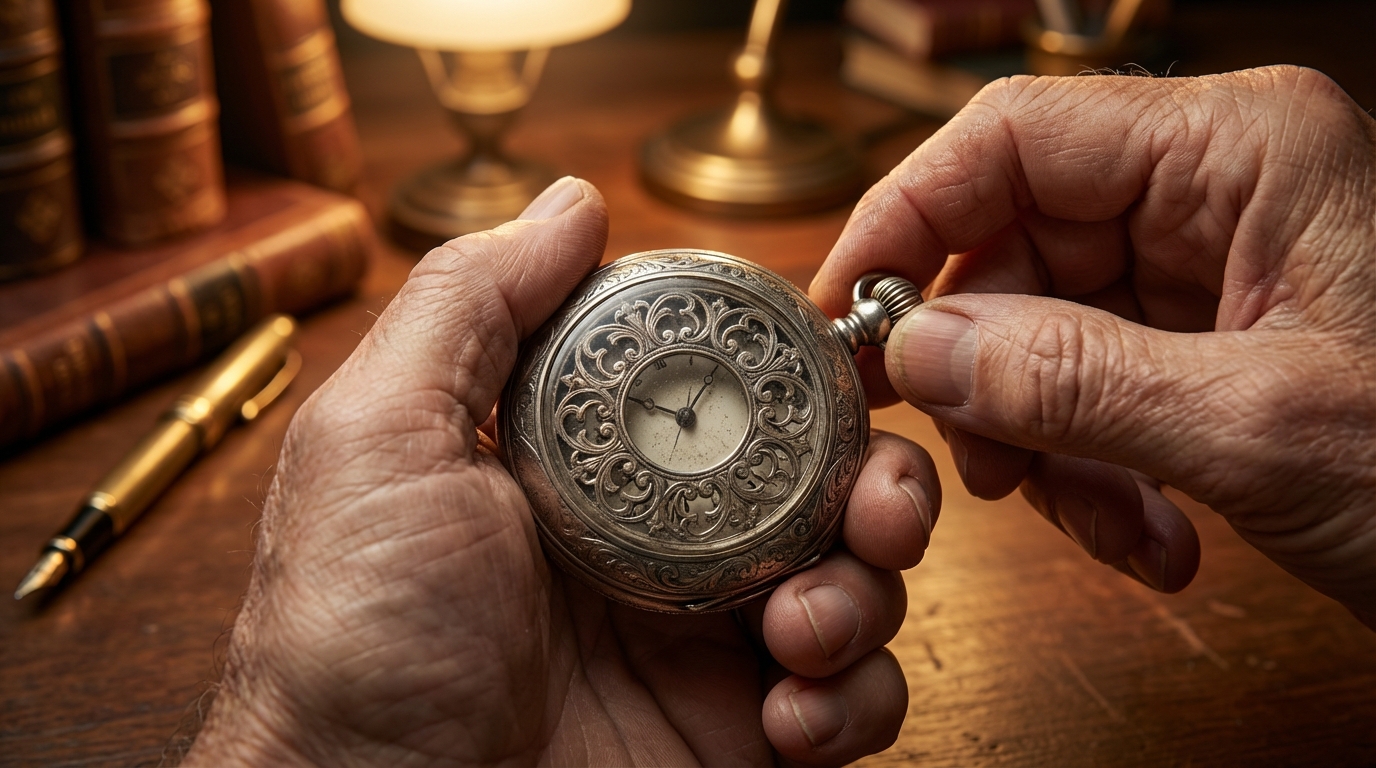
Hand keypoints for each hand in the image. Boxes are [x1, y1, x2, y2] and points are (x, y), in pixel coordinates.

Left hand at [186, 177, 943, 764]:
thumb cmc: (350, 636)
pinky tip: (791, 713)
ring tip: (801, 629)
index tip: (838, 376)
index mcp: (593, 462)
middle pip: (823, 483)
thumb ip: (472, 308)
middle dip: (876, 486)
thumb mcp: (381, 439)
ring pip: (857, 584)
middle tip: (873, 512)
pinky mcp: (733, 733)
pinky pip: (849, 702)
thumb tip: (572, 203)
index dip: (801, 378)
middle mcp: (662, 541)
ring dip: (868, 593)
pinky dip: (855, 700)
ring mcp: (704, 641)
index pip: (734, 391)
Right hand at [812, 66, 1374, 627]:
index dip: (909, 218)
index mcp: (1238, 148)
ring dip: (1047, 445)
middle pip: (1016, 244)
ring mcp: (1210, 264)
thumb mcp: (1256, 429)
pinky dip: (1095, 470)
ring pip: (1043, 331)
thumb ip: (1070, 380)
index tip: (847, 316)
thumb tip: (916, 347)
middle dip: (992, 373)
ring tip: (1105, 525)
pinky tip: (1148, 536)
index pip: (1014, 136)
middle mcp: (1215, 188)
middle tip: (985, 468)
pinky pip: (1092, 385)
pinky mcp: (1208, 337)